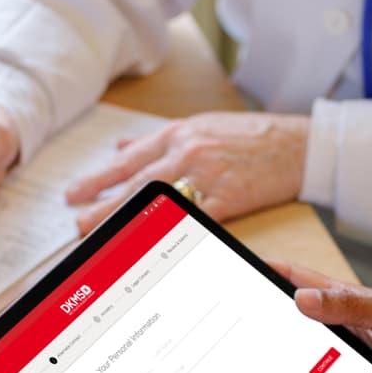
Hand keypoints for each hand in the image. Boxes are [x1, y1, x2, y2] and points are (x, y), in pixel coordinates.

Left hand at [66, 112, 308, 233]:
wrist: (296, 144)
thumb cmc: (251, 136)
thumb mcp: (200, 126)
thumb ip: (159, 139)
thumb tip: (123, 146)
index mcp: (179, 135)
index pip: (129, 160)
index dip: (99, 178)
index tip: (75, 194)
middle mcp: (187, 152)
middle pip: (136, 183)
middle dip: (102, 203)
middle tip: (78, 221)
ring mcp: (207, 176)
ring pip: (156, 201)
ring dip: (126, 219)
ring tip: (101, 234)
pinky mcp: (228, 198)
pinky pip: (192, 218)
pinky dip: (169, 231)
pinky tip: (151, 246)